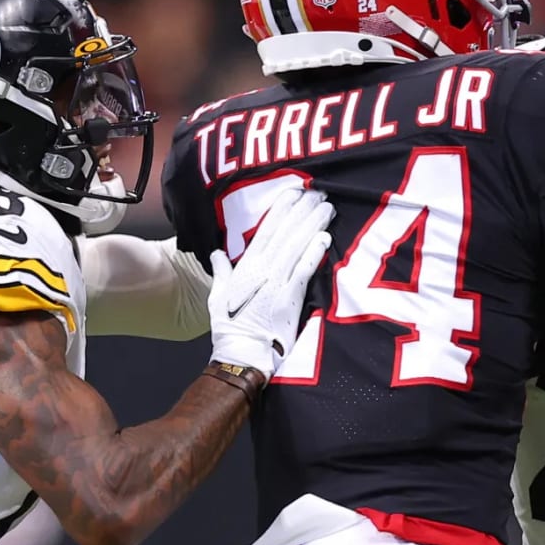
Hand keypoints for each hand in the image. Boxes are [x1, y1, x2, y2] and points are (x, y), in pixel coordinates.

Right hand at [208, 188, 333, 379]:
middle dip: (303, 209)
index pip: (266, 229)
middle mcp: (263, 269)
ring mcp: (277, 282)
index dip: (281, 208)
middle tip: (319, 191)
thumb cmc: (230, 327)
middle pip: (285, 231)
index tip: (294, 191)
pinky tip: (325, 237)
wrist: (242, 353)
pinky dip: (314, 252)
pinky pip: (305, 270)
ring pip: (297, 245)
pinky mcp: (291, 297)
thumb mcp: (217, 295)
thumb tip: (217, 254)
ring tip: (327, 207)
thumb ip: (221, 271)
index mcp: (246, 266)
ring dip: (313, 224)